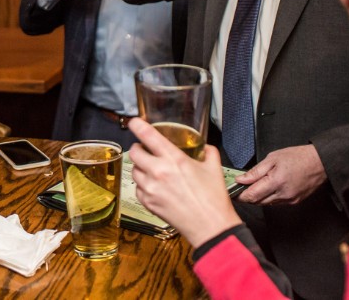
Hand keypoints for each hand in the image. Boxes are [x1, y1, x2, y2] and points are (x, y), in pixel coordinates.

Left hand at [127, 118, 241, 247]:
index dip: (137, 125)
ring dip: (140, 167)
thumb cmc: (213, 198)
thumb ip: (208, 152)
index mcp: (173, 159)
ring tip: (151, 169)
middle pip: (134, 152)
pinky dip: (143, 185)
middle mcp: (158, 172)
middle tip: (145, 149)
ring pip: (134, 171)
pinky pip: (137, 188)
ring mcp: (151, 188)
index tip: (134, 122)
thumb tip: (205, 147)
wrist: (210, 226)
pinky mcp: (148, 203)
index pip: (147, 135)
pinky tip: (155, 186)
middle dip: (138, 148)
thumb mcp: (214, 168)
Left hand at [234, 144, 326, 205]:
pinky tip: (267, 188)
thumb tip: (241, 179)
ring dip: (257, 197)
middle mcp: (283, 194)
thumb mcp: (272, 158)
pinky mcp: (294, 202)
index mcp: (276, 181)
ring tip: (252, 187)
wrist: (320, 163)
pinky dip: (268, 197)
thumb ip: (255, 171)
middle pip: (257, 202)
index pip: (251, 195)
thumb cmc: (298, 157)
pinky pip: (275, 203)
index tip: (232, 191)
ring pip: (266, 203)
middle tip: (239, 189)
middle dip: (246, 197)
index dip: (239, 195)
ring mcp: (289, 200)